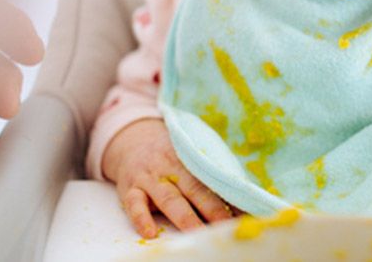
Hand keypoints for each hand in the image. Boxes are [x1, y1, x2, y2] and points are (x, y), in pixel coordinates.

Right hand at [102, 118, 235, 237]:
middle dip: (211, 209)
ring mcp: (150, 178)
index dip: (227, 197)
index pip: (212, 180)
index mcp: (191, 159)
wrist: (134, 139)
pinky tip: (149, 232)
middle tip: (225, 226)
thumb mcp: (190, 154)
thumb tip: (239, 196)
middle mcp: (171, 168)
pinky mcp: (130, 189)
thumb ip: (209, 171)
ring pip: (168, 198)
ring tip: (196, 233)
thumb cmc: (171, 154)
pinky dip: (141, 218)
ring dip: (183, 217)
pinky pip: (134, 204)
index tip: (242, 213)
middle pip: (194, 189)